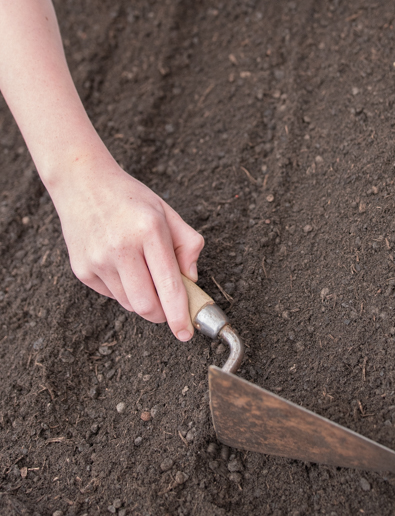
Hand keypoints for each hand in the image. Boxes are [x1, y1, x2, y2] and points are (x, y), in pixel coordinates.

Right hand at [52, 160, 203, 340]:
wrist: (83, 183)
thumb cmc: (130, 198)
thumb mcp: (167, 212)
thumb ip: (187, 244)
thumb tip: (191, 279)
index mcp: (149, 231)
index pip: (169, 286)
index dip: (180, 315)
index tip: (186, 332)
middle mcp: (121, 248)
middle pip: (147, 307)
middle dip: (163, 314)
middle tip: (170, 306)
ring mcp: (98, 261)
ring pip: (129, 304)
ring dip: (143, 300)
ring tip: (142, 272)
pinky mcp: (83, 270)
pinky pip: (111, 295)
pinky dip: (123, 290)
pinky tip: (121, 265)